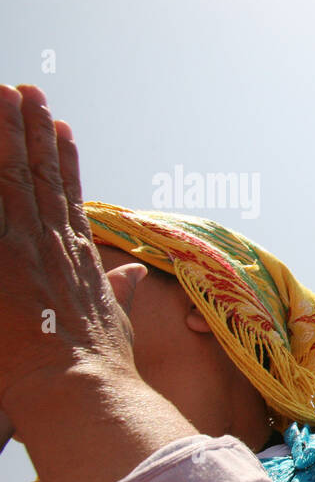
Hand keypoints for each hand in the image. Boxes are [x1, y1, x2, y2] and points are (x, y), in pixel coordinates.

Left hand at [0, 85, 195, 481]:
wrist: (81, 389)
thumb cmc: (97, 374)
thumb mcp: (114, 327)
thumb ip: (120, 293)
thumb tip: (134, 273)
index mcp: (82, 264)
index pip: (68, 201)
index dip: (64, 161)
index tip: (59, 128)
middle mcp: (59, 246)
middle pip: (43, 177)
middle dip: (34, 133)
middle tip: (26, 91)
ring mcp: (31, 247)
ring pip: (17, 176)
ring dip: (10, 131)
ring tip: (5, 93)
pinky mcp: (4, 256)